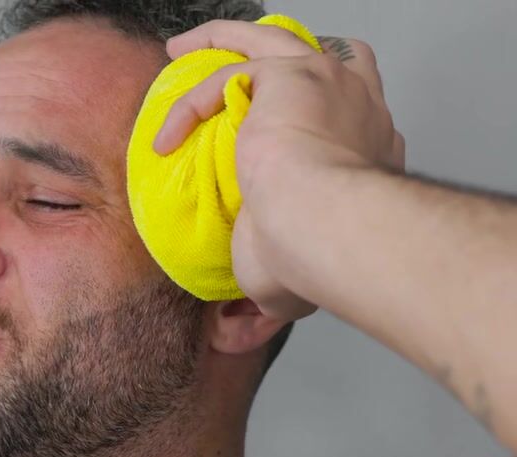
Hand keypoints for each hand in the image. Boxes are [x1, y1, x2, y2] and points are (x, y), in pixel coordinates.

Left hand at [153, 22, 404, 319]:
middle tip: (238, 75)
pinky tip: (166, 135)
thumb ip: (257, 309)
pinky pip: (228, 73)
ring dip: (223, 42)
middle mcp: (358, 109)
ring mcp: (327, 85)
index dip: (308, 121)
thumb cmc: (318, 261)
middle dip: (281, 59)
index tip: (259, 141)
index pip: (349, 118)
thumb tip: (229, 337)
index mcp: (369, 152)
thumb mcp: (283, 289)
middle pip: (329, 57)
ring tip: (180, 53)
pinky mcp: (289, 75)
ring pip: (272, 41)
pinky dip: (190, 102)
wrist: (326, 229)